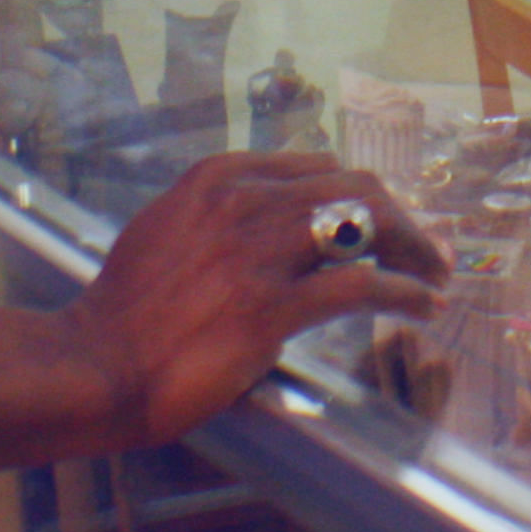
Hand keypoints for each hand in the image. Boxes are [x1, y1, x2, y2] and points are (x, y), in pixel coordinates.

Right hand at [64, 155, 445, 447]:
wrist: (95, 363)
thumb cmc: (124, 310)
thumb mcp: (166, 228)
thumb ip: (217, 213)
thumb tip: (267, 218)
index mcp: (220, 178)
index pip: (318, 168)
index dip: (360, 194)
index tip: (384, 219)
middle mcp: (245, 202)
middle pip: (353, 188)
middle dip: (399, 216)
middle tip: (425, 249)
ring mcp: (260, 253)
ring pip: (366, 225)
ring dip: (413, 250)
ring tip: (435, 275)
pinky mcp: (272, 307)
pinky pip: (360, 285)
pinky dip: (404, 292)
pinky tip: (423, 306)